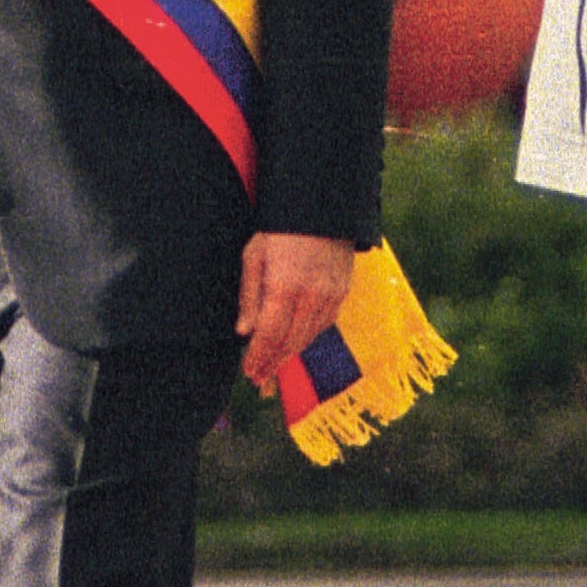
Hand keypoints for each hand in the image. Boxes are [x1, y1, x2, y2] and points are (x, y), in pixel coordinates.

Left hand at [235, 231, 360, 391]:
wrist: (322, 207)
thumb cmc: (280, 228)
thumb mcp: (255, 255)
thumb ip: (250, 296)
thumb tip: (244, 331)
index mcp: (284, 287)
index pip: (269, 336)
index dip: (258, 358)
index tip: (249, 373)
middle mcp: (310, 297)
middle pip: (289, 342)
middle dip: (272, 363)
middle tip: (258, 379)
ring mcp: (330, 296)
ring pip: (308, 337)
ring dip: (289, 356)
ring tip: (273, 368)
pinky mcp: (342, 292)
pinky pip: (323, 325)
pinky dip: (307, 339)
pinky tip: (295, 344)